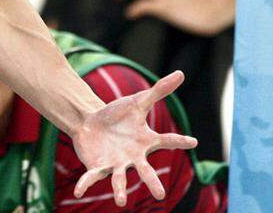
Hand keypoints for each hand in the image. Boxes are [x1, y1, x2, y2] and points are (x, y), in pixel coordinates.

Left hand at [71, 71, 198, 205]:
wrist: (91, 123)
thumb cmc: (117, 115)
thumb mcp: (137, 101)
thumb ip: (159, 91)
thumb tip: (181, 73)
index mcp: (145, 141)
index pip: (165, 140)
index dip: (179, 140)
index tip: (193, 141)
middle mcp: (133, 157)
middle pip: (144, 171)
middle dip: (151, 182)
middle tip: (160, 195)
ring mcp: (115, 164)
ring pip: (119, 178)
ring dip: (119, 189)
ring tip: (120, 201)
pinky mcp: (97, 167)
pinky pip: (91, 177)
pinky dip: (85, 184)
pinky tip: (79, 192)